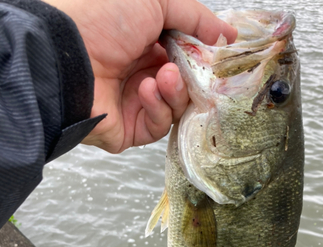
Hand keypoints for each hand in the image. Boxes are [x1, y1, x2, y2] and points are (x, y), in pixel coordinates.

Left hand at [44, 0, 236, 152]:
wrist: (67, 56)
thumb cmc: (102, 20)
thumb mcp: (156, 1)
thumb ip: (195, 17)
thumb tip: (227, 34)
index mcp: (147, 45)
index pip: (187, 59)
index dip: (203, 59)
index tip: (217, 54)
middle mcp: (142, 74)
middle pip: (186, 86)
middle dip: (192, 77)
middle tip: (190, 67)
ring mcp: (135, 104)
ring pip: (176, 108)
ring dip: (176, 91)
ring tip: (164, 76)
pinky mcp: (129, 130)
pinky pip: (157, 127)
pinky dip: (158, 108)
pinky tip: (146, 90)